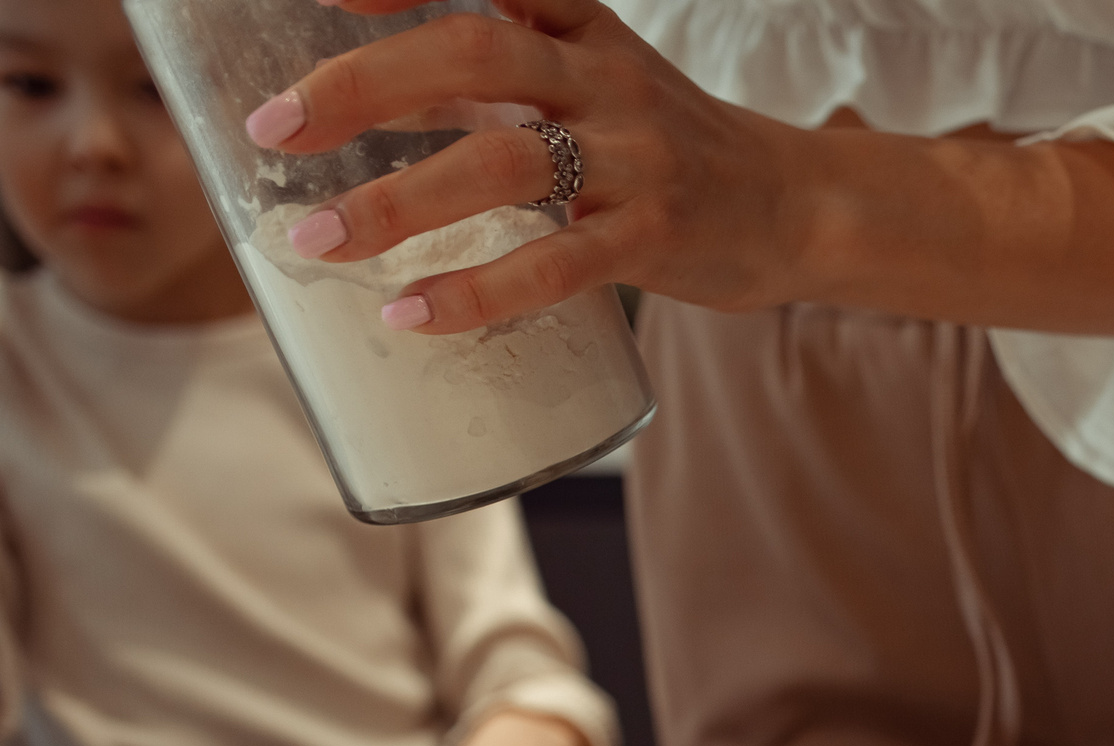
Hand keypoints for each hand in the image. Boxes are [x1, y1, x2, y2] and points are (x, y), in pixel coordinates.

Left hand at [245, 0, 1113, 335]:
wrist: (801, 208)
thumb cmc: (671, 150)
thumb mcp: (594, 85)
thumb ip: (497, 87)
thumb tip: (360, 105)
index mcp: (583, 29)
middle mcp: (604, 78)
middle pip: (472, 55)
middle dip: (364, 86)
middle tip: (276, 127)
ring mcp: (634, 157)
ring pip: (503, 163)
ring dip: (399, 202)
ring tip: (317, 238)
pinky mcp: (656, 238)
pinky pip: (556, 264)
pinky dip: (477, 291)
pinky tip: (414, 313)